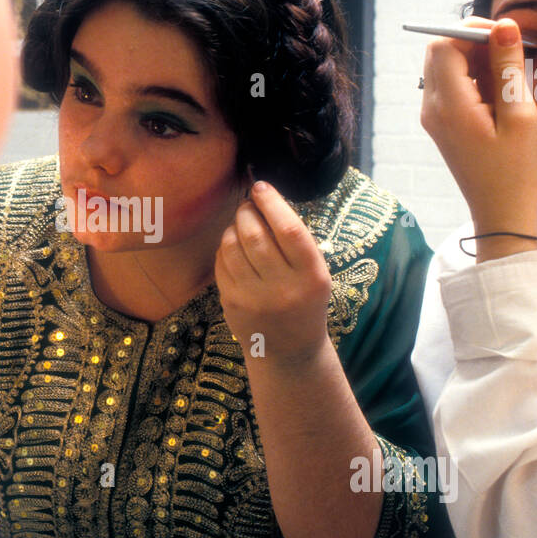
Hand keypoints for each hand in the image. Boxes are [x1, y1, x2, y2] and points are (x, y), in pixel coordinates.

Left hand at [214, 180, 332, 364]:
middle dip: (247, 211)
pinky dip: (224, 247)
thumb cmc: (304, 300)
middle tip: (248, 204)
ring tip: (241, 224)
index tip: (261, 187)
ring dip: (233, 227)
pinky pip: (221, 263)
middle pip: (255, 234)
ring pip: (232, 246)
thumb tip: (264, 198)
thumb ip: (296, 241)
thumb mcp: (315, 274)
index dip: (272, 202)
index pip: (289, 230)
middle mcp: (283, 288)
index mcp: (311, 276)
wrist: (290, 351)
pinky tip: (233, 246)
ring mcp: (254, 298)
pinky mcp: (232, 304)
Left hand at [420, 17, 536, 260]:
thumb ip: (509, 67)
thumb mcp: (521, 116)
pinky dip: (472, 79)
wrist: (500, 213)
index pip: (443, 44)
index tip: (506, 36)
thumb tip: (503, 25)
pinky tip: (499, 96)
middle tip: (509, 54)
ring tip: (508, 79)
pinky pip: (450, 86)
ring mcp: (433, 117)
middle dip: (473, 42)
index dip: (472, 30)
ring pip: (444, 67)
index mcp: (449, 106)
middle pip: (439, 52)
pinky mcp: (441, 124)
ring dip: (474, 61)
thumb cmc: (517, 171)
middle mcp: (432, 109)